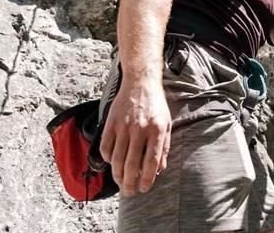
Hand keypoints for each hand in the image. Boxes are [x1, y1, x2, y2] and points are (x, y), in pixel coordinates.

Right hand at [99, 79, 171, 195]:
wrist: (140, 82)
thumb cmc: (156, 104)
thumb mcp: (167, 123)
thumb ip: (164, 146)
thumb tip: (160, 168)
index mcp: (157, 130)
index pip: (152, 161)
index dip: (148, 179)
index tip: (144, 188)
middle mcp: (140, 129)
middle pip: (132, 164)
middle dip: (130, 182)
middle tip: (129, 192)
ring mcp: (124, 126)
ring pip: (118, 159)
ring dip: (117, 175)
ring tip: (120, 182)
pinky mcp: (111, 123)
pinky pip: (106, 147)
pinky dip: (108, 159)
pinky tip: (113, 163)